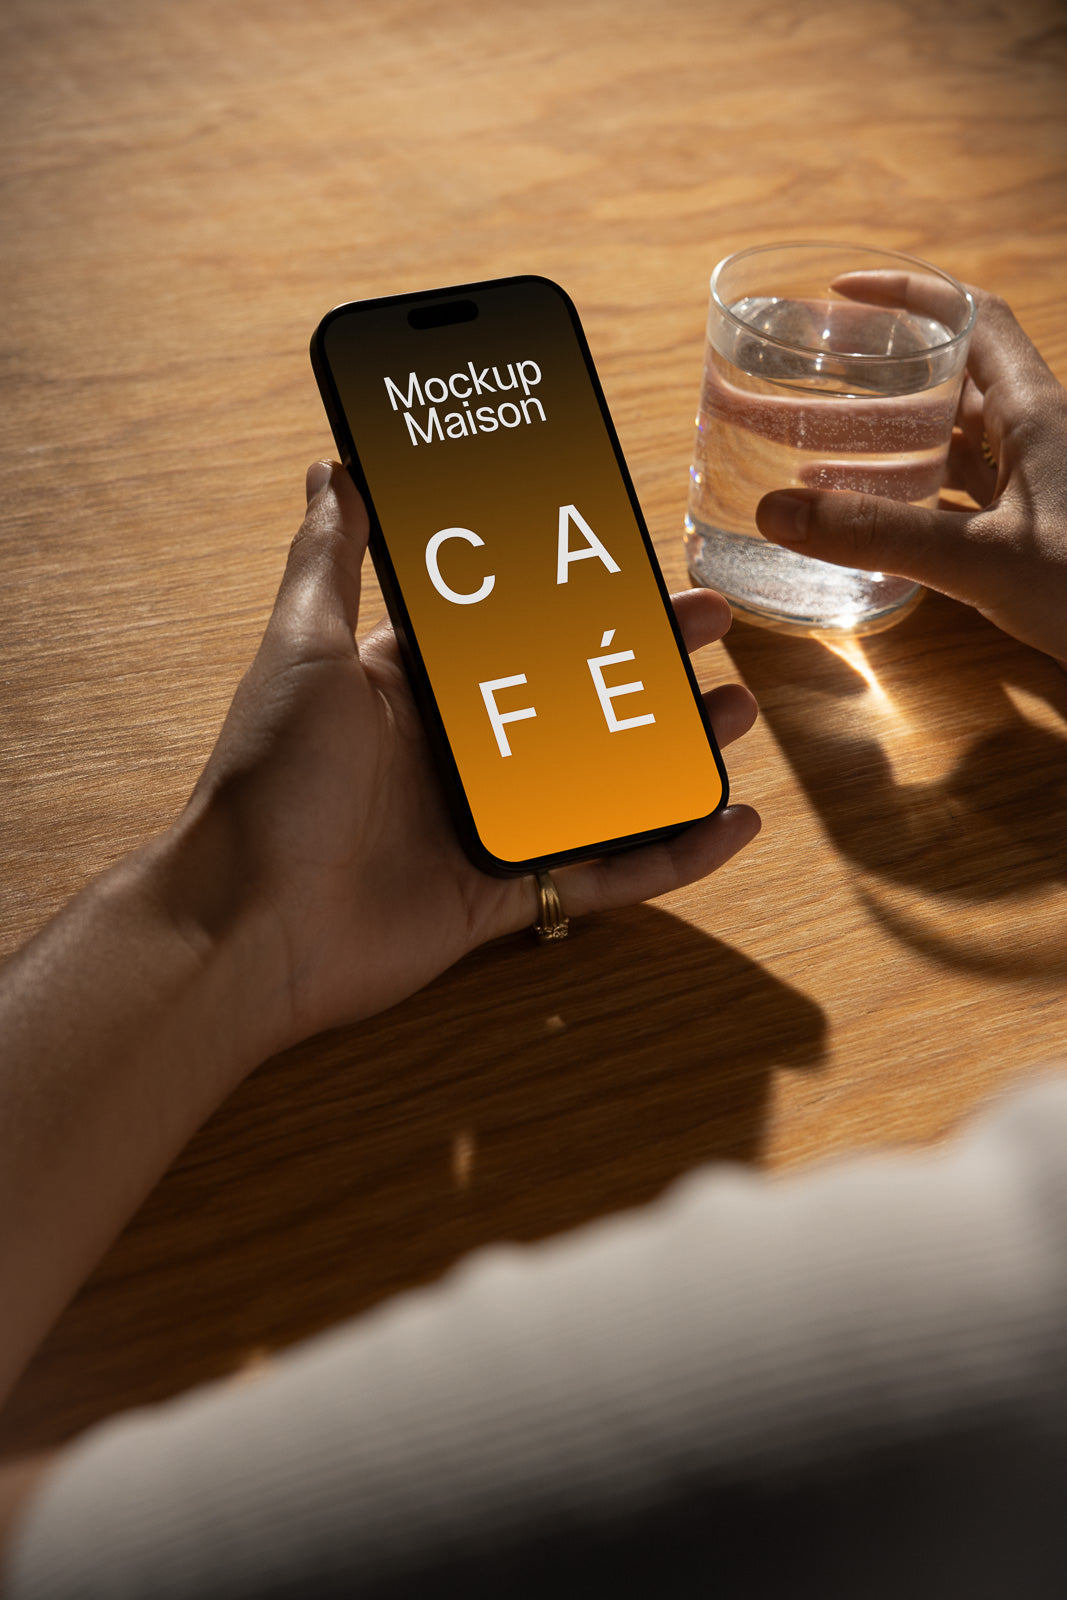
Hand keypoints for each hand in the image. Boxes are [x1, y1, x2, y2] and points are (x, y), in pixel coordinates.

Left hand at [165, 463, 760, 1048]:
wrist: (246, 926)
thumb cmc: (267, 783)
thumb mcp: (303, 651)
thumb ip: (331, 560)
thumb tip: (335, 466)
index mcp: (411, 688)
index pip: (512, 629)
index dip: (576, 595)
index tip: (632, 556)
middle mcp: (454, 751)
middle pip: (576, 698)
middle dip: (647, 660)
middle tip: (713, 624)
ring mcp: (483, 826)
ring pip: (603, 782)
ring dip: (673, 749)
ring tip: (735, 713)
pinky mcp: (501, 896)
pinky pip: (604, 875)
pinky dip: (671, 857)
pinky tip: (731, 824)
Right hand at [755, 280, 1066, 662]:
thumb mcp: (982, 560)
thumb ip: (880, 536)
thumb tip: (777, 512)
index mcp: (1036, 414)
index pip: (976, 319)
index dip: (912, 295)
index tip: (846, 296)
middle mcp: (1040, 436)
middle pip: (958, 375)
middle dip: (888, 366)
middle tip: (821, 373)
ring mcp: (1039, 482)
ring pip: (960, 436)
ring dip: (899, 432)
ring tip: (825, 442)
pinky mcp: (1034, 527)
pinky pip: (967, 489)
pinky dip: (918, 489)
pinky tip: (877, 513)